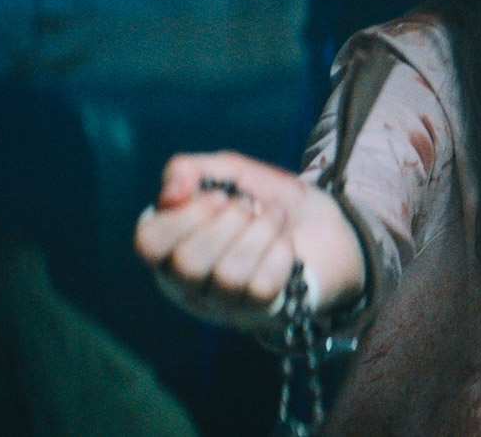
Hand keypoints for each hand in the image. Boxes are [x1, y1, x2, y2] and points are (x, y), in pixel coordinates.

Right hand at [134, 152, 364, 333]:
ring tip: (274, 219)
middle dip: (228, 223)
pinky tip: (286, 245)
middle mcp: (187, 282)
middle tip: (250, 207)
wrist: (331, 224)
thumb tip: (171, 192)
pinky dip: (280, 254)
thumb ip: (191, 170)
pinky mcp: (260, 312)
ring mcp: (223, 303)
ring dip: (260, 234)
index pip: (149, 242)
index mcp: (170, 245)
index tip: (218, 196)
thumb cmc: (270, 200)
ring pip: (228, 276)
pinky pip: (261, 286)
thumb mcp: (232, 172)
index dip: (183, 215)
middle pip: (187, 262)